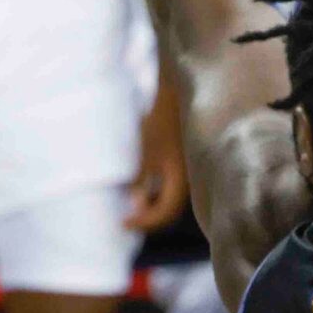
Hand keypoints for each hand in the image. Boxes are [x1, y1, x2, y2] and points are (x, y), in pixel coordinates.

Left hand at [125, 83, 188, 231]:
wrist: (178, 90)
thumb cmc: (161, 117)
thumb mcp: (146, 148)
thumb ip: (141, 177)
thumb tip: (136, 204)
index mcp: (181, 179)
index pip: (164, 213)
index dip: (144, 222)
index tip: (123, 222)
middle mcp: (189, 177)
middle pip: (171, 209)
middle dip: (149, 216)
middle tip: (128, 216)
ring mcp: (188, 167)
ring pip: (173, 196)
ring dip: (153, 202)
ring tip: (133, 199)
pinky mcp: (184, 157)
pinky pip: (173, 183)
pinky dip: (158, 188)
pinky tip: (144, 181)